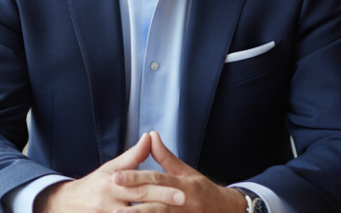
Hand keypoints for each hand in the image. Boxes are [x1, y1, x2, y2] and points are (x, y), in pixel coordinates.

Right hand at [35, 133, 178, 212]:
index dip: (162, 188)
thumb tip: (150, 137)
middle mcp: (110, 202)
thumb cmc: (94, 185)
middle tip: (184, 202)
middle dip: (163, 204)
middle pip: (141, 203)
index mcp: (113, 184)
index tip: (183, 191)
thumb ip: (133, 156)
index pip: (141, 185)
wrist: (66, 204)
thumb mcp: (111, 169)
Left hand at [109, 131, 247, 212]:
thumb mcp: (187, 172)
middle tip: (112, 205)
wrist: (227, 211)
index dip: (135, 178)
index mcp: (185, 185)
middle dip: (134, 204)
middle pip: (156, 203)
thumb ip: (166, 157)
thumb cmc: (203, 191)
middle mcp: (185, 202)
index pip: (156, 179)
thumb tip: (151, 135)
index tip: (115, 177)